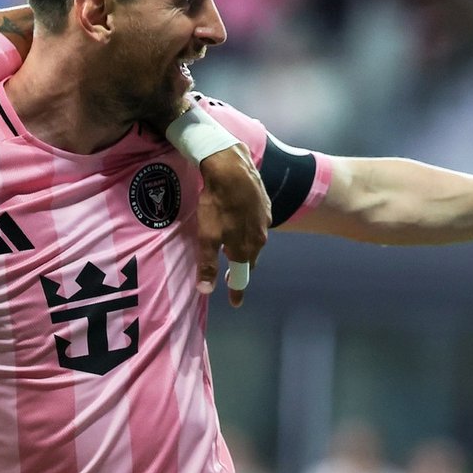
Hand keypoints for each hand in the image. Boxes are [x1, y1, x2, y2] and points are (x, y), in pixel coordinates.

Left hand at [196, 144, 269, 305]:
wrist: (233, 169)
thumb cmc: (217, 204)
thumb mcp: (208, 237)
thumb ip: (209, 264)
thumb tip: (207, 291)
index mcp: (246, 249)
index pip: (242, 276)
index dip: (237, 290)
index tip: (235, 303)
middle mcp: (260, 238)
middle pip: (250, 259)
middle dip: (241, 268)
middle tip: (230, 274)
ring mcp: (265, 221)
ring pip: (255, 241)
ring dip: (246, 247)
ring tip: (234, 247)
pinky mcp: (265, 204)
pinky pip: (258, 224)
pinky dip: (249, 229)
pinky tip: (242, 222)